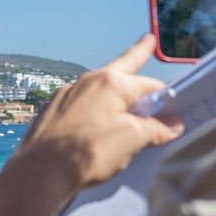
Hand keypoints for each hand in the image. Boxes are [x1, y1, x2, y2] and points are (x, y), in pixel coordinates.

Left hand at [15, 35, 184, 192]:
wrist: (39, 174)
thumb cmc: (86, 153)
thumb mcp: (131, 140)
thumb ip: (154, 129)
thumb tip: (172, 125)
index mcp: (110, 82)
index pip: (149, 85)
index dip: (165, 98)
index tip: (176, 106)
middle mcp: (87, 82)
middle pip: (121, 72)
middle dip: (136, 57)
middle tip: (146, 41)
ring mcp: (67, 96)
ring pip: (99, 91)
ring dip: (114, 95)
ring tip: (124, 96)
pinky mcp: (53, 113)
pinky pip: (81, 108)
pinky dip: (94, 113)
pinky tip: (96, 129)